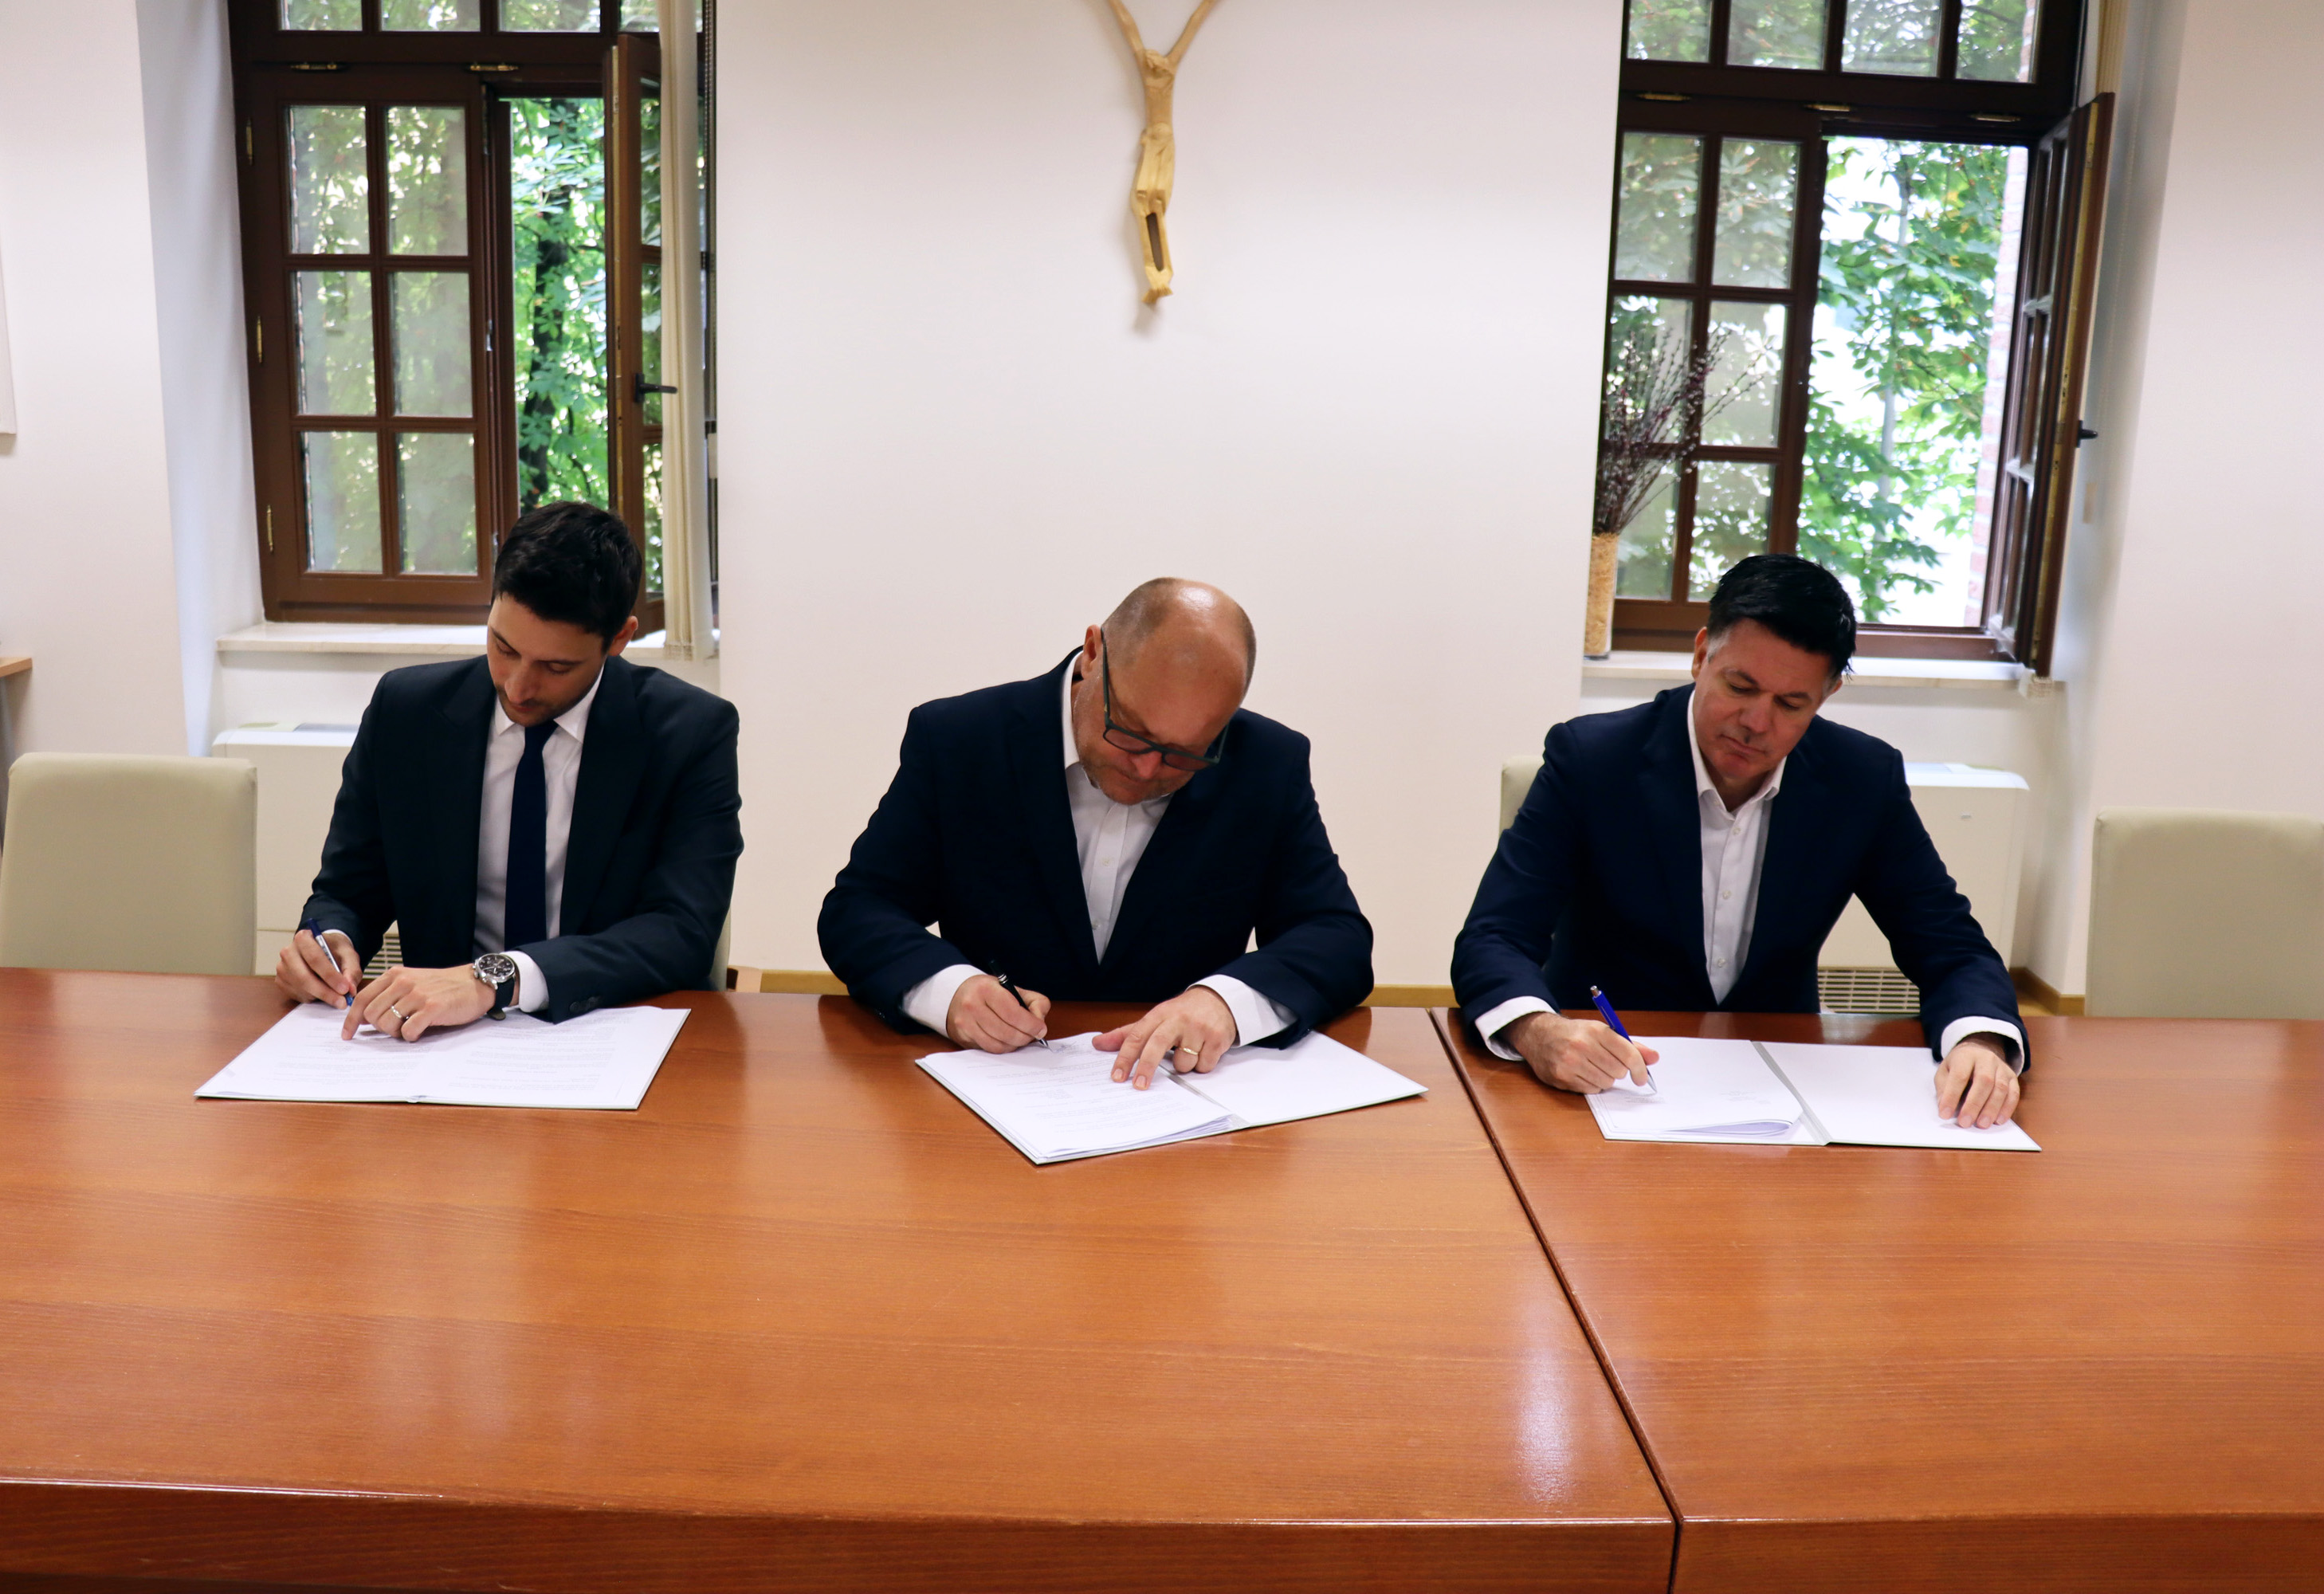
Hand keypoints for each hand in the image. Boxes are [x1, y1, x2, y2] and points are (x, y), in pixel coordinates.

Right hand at [276, 928, 358, 1006]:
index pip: (314, 958)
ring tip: (337, 997)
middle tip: (342, 1002)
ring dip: (321, 997)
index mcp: (303, 938)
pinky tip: (323, 993)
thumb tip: (350, 989)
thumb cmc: (335, 950)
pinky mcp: (281, 982)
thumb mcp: (349, 955)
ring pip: (301, 989)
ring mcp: (282, 968)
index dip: (330, 976)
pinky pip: (297, 995)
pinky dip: (313, 998)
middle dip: (325, 992)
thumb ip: (352, 971)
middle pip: (304, 977)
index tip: (344, 989)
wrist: (323, 951)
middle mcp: (288, 952)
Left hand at [344, 964, 496, 1042]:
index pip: (362, 999)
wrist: (476, 983)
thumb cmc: (444, 986)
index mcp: (395, 975)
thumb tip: (365, 1017)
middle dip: (379, 1028)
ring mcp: (417, 994)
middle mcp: (403, 982)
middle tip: (395, 1029)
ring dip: (396, 1033)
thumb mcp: (412, 981)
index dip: (351, 1020)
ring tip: (410, 1028)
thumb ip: (389, 994)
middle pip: (371, 1014)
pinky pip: (407, 1032)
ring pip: (387, 1024)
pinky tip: (420, 1031)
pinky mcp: (432, 1008)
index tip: (348, 1034)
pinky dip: (411, 1037)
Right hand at [945, 974, 1050, 1052]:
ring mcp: (965, 1023)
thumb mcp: (1012, 988)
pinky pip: (989, 1049)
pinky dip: (1003, 1048)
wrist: (957, 995)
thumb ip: (1034, 1002)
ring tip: (1020, 1037)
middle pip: (1006, 1032)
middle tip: (1032, 1035)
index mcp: (986, 989)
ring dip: (1014, 1045)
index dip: (1031, 1024)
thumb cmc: (990, 992)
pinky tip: (1007, 1041)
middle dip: (1025, 1037)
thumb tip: (1040, 1022)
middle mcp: (972, 1006)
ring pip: (998, 1044)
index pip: (1012, 1013)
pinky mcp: (963, 1037)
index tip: (1040, 1029)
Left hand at [1096, 987, 1237, 1089]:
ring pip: (1183, 1063)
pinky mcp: (1216, 1039)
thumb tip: (1098, 1043)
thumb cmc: (1182, 1014)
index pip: (1137, 1036)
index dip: (1125, 1057)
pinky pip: (1203, 1066)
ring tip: (1189, 1051)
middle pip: (1157, 1045)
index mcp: (1159, 1014)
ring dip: (1184, 1065)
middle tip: (1139, 1085)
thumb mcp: (1155, 1018)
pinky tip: (1203, 1051)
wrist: (1219, 1001)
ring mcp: (1198, 1029)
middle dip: (1146, 1067)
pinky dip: (1202, 1065)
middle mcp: (1178, 1019)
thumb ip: (1127, 1033)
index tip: (1117, 1076)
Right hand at [1503, 1012, 1658, 1092]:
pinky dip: (1592, 1084)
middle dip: (1618, 1071)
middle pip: (1618, 1071)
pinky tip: (1582, 1073)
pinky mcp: (1561, 1077)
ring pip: (1606, 1082)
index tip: (1641, 1077)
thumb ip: (1629, 1046)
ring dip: (1605, 1078)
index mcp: (1597, 1030)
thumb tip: (1654, 1058)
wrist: (1539, 1034)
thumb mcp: (1602, 1032)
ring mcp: (1570, 1062)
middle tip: (1607, 1064)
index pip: (1628, 1054)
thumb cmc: (1576, 1034)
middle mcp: (1583, 1045)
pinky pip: (1591, 1089)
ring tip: (1593, 1067)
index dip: (1639, 1069)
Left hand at [1936, 1036, 2019, 1127]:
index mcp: (1966, 1056)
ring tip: (1982, 1124)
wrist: (1979, 1051)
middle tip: (1965, 1122)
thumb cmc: (1959, 1065)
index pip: (1959, 1076)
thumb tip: (1945, 1108)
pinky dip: (2007, 1109)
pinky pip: (2014, 1093)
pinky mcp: (2012, 1077)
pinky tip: (1998, 1120)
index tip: (1945, 1114)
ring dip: (1991, 1109)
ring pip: (2000, 1088)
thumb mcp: (1944, 1071)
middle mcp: (1986, 1059)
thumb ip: (1943, 1088)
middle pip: (1984, 1081)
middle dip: (1974, 1104)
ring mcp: (2002, 1067)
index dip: (1951, 1096)